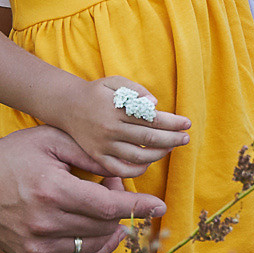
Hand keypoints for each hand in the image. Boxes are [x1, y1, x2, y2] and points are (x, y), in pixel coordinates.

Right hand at [0, 123, 163, 252]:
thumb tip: (125, 172)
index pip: (109, 207)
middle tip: (111, 188)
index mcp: (52, 191)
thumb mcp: (54, 140)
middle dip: (119, 210)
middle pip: (104, 228)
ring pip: (92, 247)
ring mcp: (34, 246)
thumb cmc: (17, 153)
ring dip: (107, 231)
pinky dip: (90, 250)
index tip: (159, 206)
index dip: (138, 207)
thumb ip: (91, 154)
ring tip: (101, 208)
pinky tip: (94, 232)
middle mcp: (43, 223)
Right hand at [51, 75, 191, 178]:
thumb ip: (136, 89)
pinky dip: (137, 170)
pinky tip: (148, 163)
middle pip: (148, 138)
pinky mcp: (97, 156)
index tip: (187, 123)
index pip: (152, 118)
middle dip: (172, 139)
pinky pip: (120, 170)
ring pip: (138, 156)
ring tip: (170, 148)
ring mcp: (103, 145)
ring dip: (159, 154)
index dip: (172, 122)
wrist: (66, 105)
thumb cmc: (97, 92)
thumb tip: (155, 104)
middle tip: (185, 138)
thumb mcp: (115, 82)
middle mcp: (110, 129)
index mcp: (117, 109)